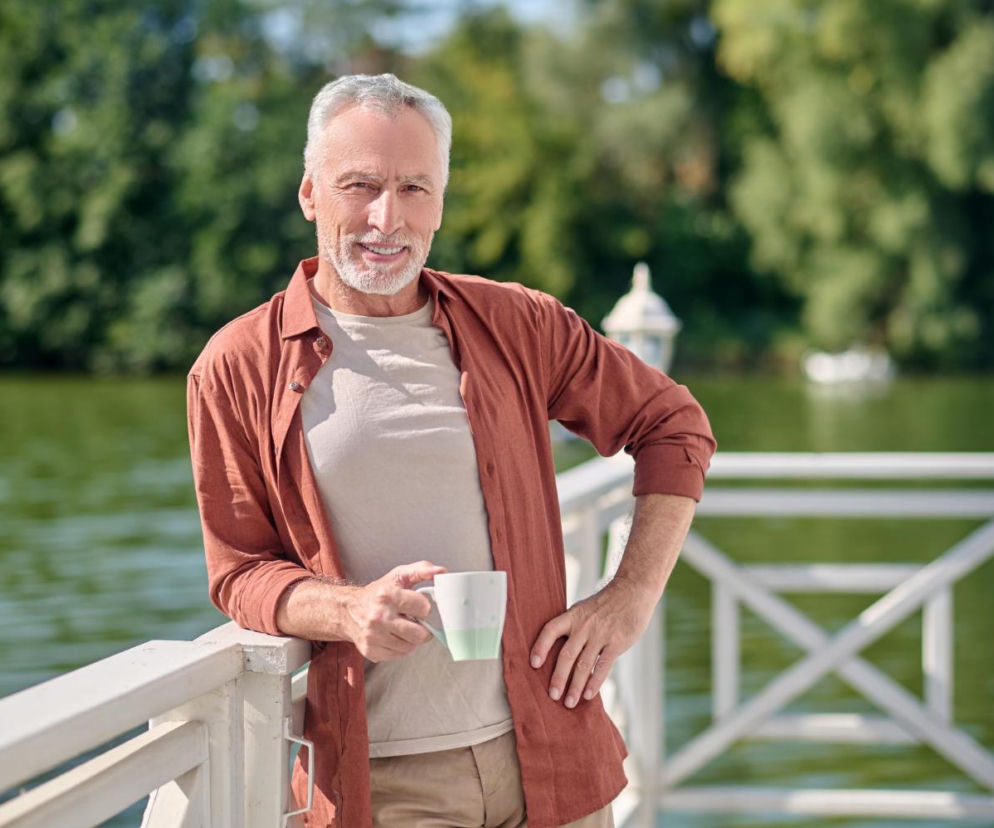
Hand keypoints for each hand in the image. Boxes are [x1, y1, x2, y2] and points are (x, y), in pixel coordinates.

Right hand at [343, 561, 445, 661]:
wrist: (349, 610)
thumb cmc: (377, 593)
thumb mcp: (398, 575)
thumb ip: (421, 569)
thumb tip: (441, 571)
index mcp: (388, 596)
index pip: (423, 608)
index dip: (423, 608)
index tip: (417, 606)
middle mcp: (379, 617)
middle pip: (419, 634)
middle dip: (421, 628)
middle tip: (414, 621)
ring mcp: (374, 636)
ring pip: (410, 646)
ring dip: (411, 639)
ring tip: (402, 627)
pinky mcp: (371, 650)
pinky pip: (398, 655)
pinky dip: (400, 647)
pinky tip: (393, 636)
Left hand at [530, 577, 656, 707]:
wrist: (633, 591)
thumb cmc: (606, 603)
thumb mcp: (585, 608)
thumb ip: (573, 626)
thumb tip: (558, 649)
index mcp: (573, 615)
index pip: (550, 630)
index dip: (540, 646)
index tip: (533, 664)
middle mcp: (584, 625)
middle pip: (566, 655)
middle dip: (558, 677)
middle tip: (552, 696)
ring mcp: (601, 634)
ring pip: (584, 665)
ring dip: (575, 686)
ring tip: (569, 702)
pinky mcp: (617, 642)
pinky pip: (603, 666)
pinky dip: (594, 682)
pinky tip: (588, 694)